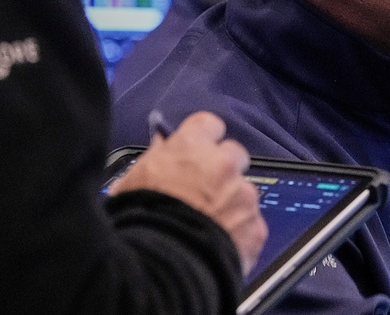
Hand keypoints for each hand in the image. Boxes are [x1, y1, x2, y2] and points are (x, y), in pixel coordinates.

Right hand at [109, 111, 267, 273]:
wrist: (158, 265)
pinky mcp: (256, 227)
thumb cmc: (138, 220)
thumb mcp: (134, 180)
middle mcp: (222, 164)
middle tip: (205, 190)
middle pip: (233, 155)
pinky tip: (219, 244)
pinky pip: (252, 224)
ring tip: (209, 225)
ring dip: (232, 203)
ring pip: (244, 191)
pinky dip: (240, 233)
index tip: (199, 150)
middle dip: (223, 169)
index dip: (204, 138)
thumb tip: (163, 147)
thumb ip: (156, 158)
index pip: (209, 124)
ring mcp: (243, 196)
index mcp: (191, 146)